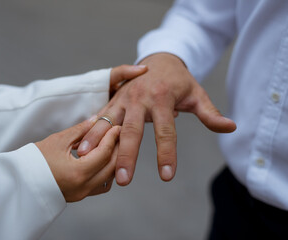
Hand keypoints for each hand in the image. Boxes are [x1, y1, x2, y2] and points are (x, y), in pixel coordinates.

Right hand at [35, 117, 120, 201]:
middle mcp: (83, 187)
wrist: (17, 183)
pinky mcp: (78, 196)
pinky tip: (102, 160)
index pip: (104, 153)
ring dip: (113, 161)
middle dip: (117, 149)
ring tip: (112, 146)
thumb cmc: (32, 161)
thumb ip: (80, 130)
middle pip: (111, 167)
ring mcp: (81, 194)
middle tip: (118, 135)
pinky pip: (100, 186)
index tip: (116, 127)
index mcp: (78, 173)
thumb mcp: (57, 141)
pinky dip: (105, 172)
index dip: (112, 138)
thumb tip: (96, 120)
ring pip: (108, 178)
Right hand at [77, 53, 235, 185]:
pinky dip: (91, 130)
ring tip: (87, 158)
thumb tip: (231, 127)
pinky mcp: (114, 99)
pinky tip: (81, 145)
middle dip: (127, 156)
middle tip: (123, 180)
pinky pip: (101, 115)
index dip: (166, 154)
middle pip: (132, 131)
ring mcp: (124, 99)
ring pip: (110, 122)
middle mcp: (140, 100)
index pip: (166, 132)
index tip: (166, 177)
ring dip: (98, 140)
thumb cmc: (179, 81)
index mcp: (162, 100)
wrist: (158, 59)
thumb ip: (210, 113)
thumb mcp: (196, 94)